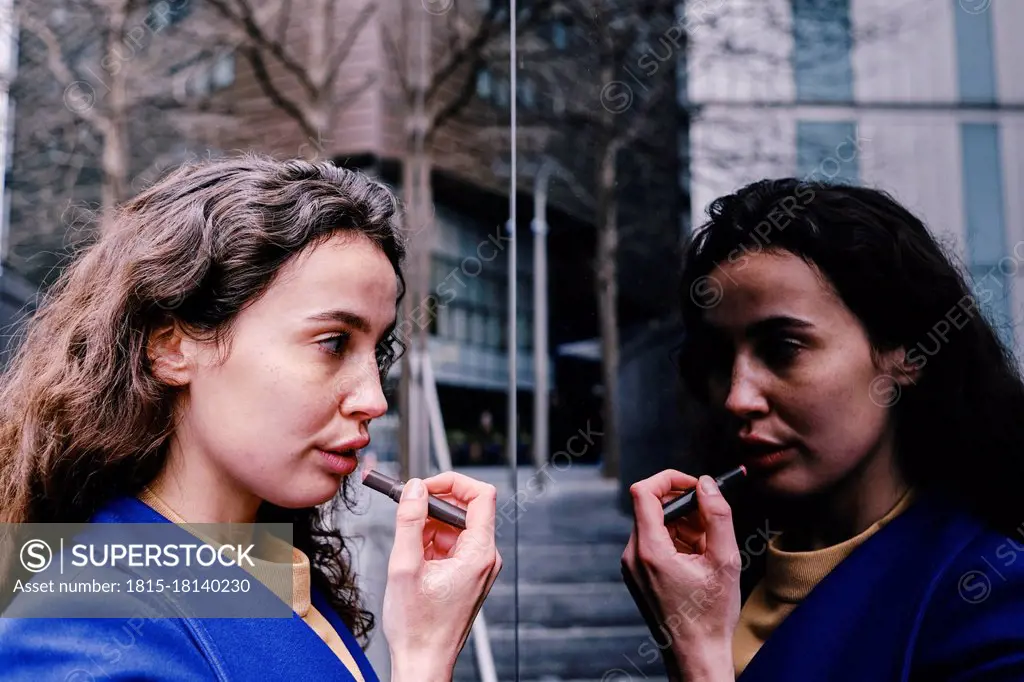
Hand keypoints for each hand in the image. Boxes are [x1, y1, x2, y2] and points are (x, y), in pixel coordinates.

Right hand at [382, 472, 502, 681]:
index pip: (481, 495)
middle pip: (467, 509)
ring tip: (406, 545)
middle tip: (407, 508)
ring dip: (429, 526)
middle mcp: (485, 558)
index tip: (426, 485)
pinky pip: (452, 544)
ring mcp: (477, 567)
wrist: (423, 661)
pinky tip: (414, 558)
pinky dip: (431, 543)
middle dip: (434, 505)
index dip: (453, 482)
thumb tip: (415, 489)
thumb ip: (409, 521)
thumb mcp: (405, 567)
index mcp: (480, 553)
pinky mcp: (467, 574)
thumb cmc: (418, 627)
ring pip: (456, 527)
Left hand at [621, 470, 740, 681]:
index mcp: (649, 550)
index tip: (695, 485)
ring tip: (710, 547)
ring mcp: (633, 566)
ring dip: (684, 526)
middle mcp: (633, 555)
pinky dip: (677, 541)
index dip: (670, 479)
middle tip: (712, 520)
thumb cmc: (709, 616)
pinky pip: (655, 543)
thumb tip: (708, 485)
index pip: (644, 492)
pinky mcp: (638, 574)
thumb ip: (718, 516)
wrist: (695, 655)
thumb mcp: (725, 561)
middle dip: (685, 507)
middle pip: (652, 508)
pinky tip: (699, 559)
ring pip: (656, 525)